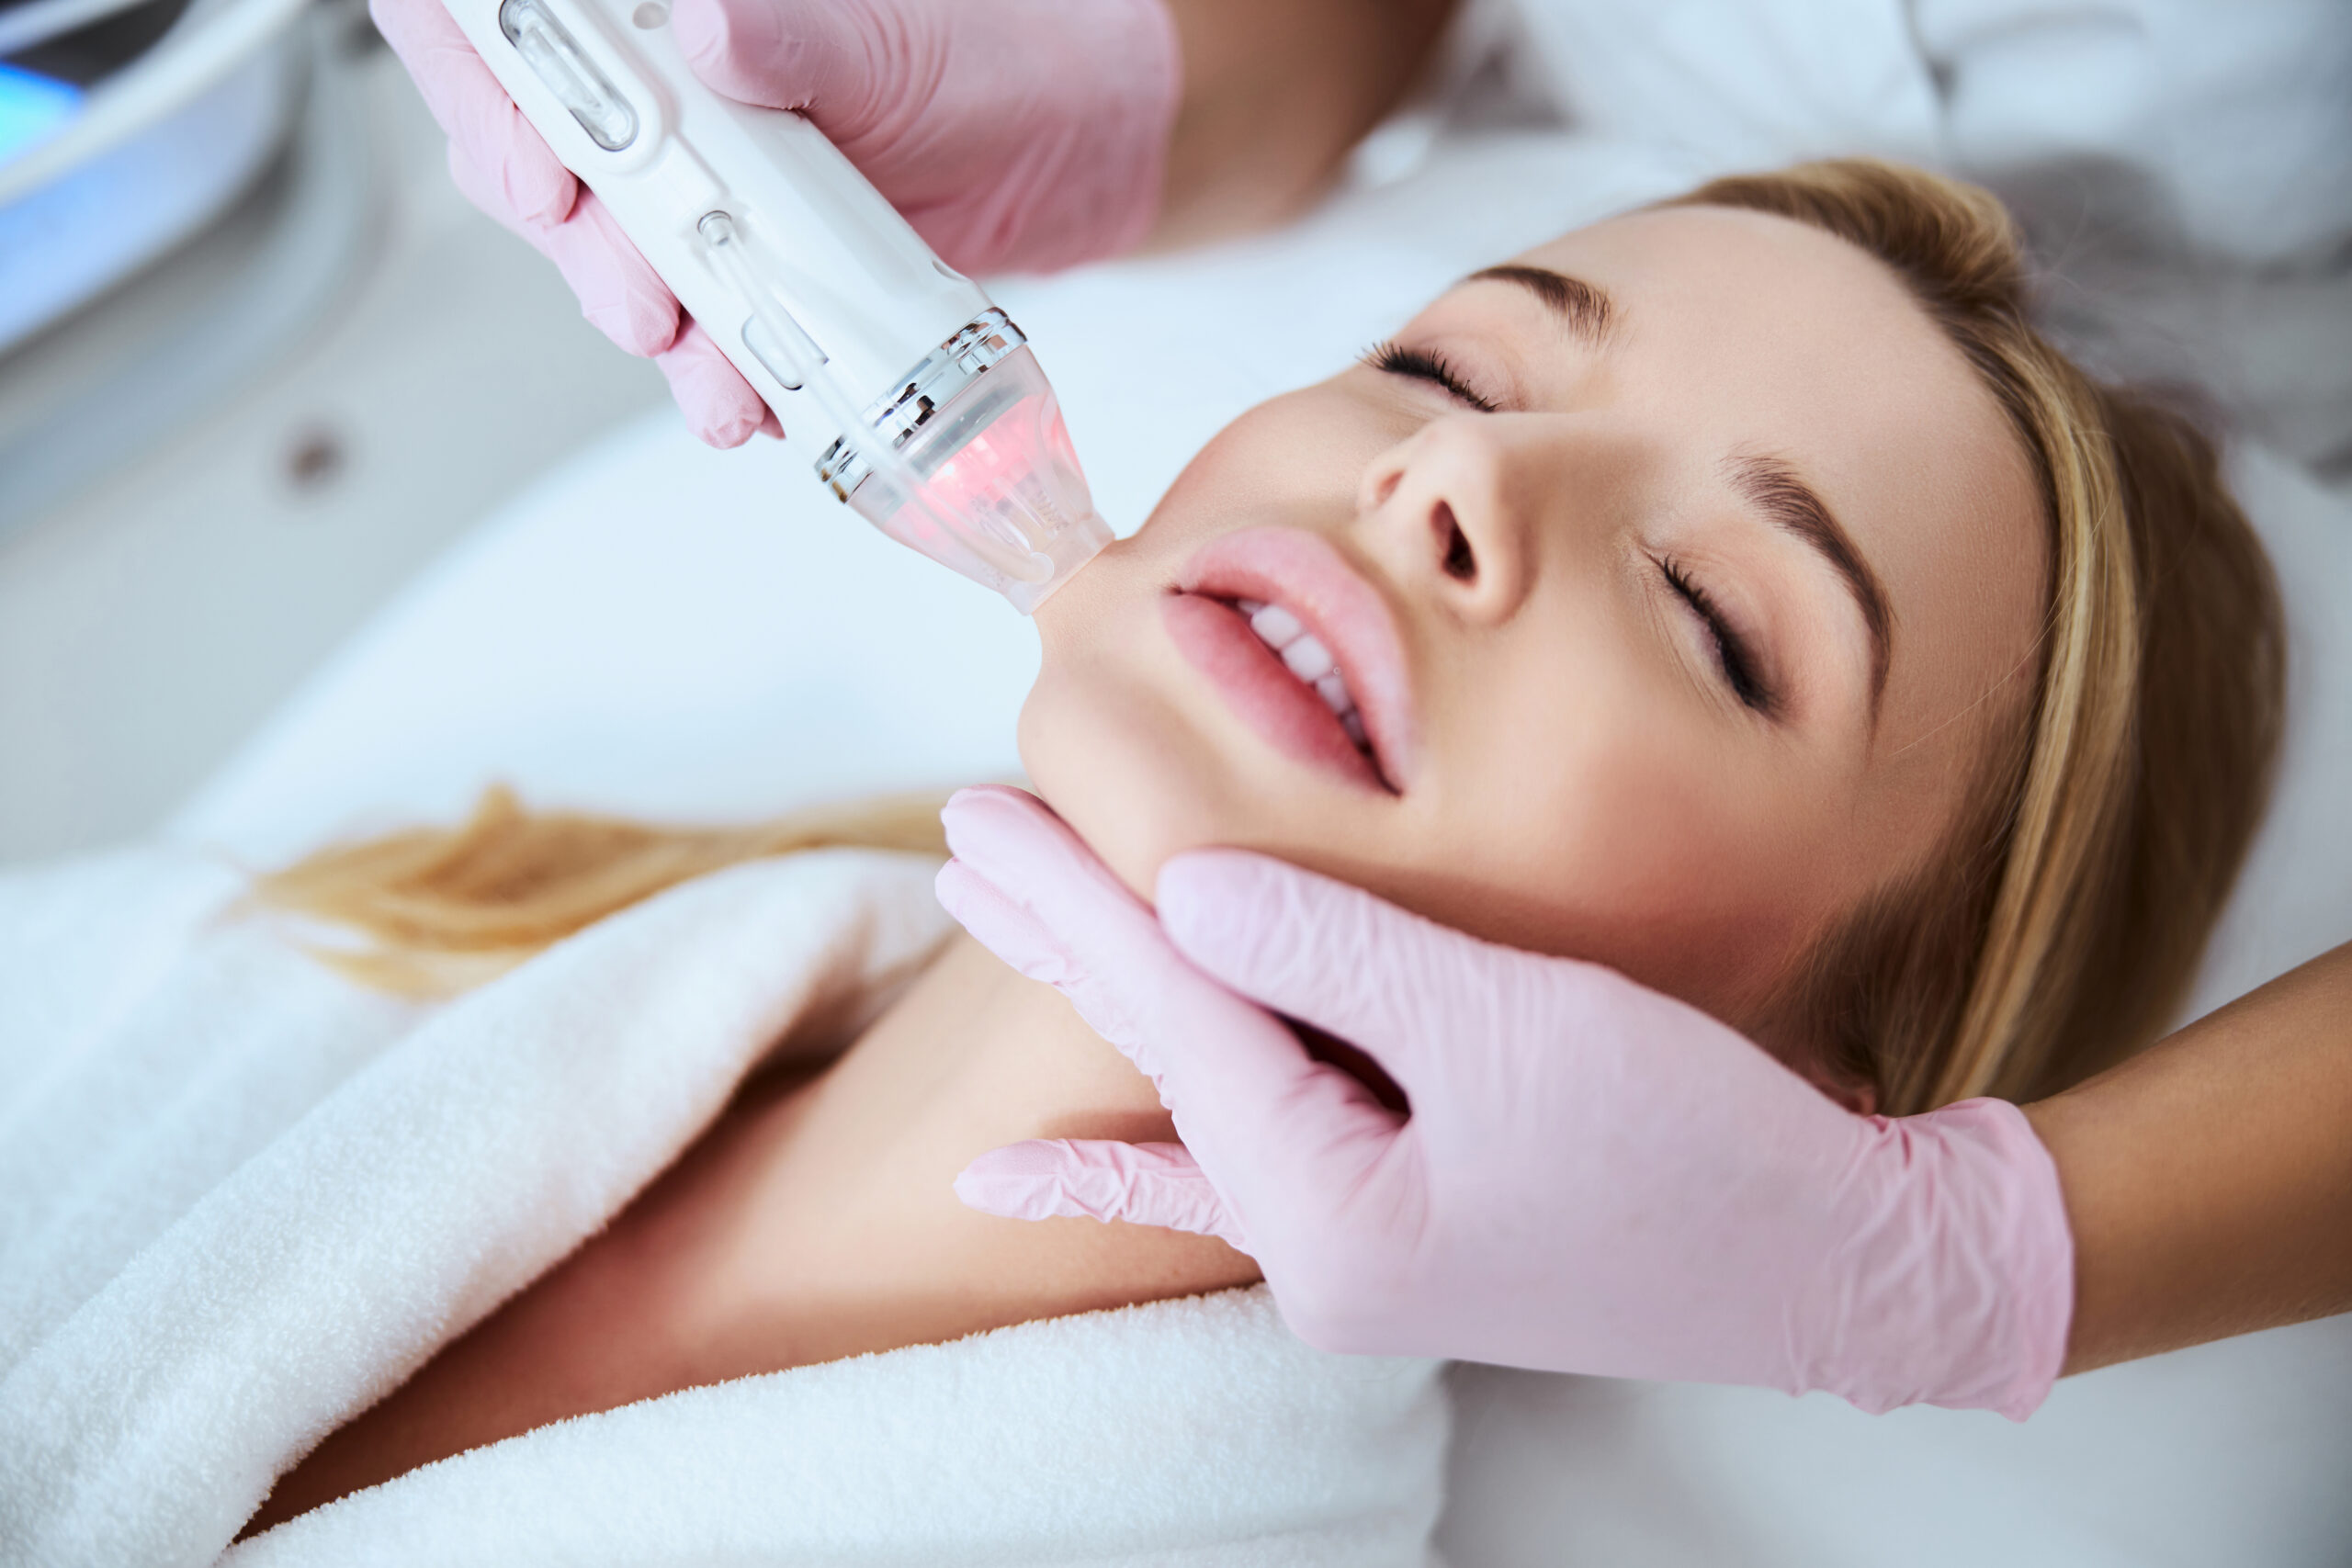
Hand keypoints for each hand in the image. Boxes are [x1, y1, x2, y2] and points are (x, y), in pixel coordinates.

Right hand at [370, 0, 1178, 444]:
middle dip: (578, 238)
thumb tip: (714, 33)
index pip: (510, 25)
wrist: (1072, 151)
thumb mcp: (896, 43)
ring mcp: (690, 176)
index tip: (541, 172)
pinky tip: (741, 396)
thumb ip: (802, 36)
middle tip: (640, 293)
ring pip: (604, 251)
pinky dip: (708, 370)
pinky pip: (688, 322)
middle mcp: (660, 85)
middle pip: (533, 149)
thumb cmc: (992, 58)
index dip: (483, 91)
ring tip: (704, 366)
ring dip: (643, 321)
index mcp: (662, 10)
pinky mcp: (735, 258)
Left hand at [936, 786, 2075, 1418]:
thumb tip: (1183, 891)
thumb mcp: (1508, 1029)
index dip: (1083, 899)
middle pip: (1162, 1056)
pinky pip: (1243, 1173)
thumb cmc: (1697, 1149)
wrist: (1847, 1266)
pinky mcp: (1406, 1222)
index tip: (985, 813)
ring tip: (996, 934)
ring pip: (1197, 1093)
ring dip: (1106, 1003)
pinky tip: (1027, 1173)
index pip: (1178, 1016)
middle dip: (1064, 940)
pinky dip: (1138, 1157)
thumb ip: (1333, 955)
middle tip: (959, 843)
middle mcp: (1314, 1250)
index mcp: (1327, 1211)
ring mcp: (1357, 1245)